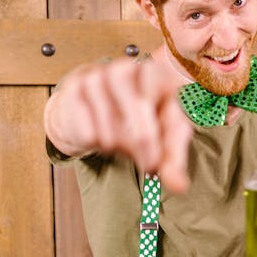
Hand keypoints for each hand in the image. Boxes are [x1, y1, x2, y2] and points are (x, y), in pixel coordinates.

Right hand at [44, 56, 192, 192]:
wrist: (86, 110)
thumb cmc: (131, 122)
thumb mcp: (158, 139)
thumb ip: (172, 161)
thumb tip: (180, 187)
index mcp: (160, 78)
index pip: (170, 104)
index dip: (168, 140)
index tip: (158, 166)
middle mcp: (132, 69)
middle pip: (140, 105)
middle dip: (144, 141)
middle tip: (148, 166)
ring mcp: (102, 75)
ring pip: (111, 119)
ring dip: (116, 143)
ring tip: (117, 143)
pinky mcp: (77, 86)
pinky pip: (86, 125)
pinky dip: (93, 140)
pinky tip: (97, 135)